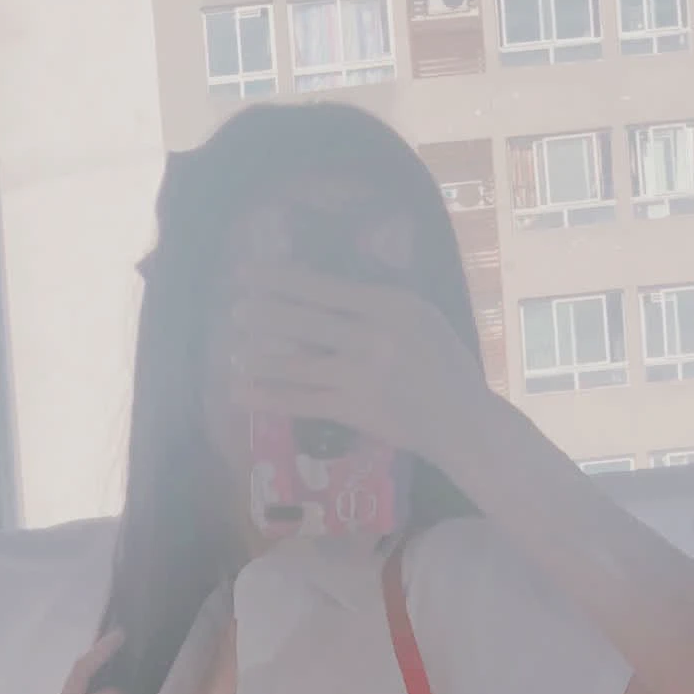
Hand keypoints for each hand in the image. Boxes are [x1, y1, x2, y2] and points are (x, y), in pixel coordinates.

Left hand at [227, 262, 493, 477]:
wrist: (463, 421)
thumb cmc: (444, 364)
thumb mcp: (421, 316)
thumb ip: (379, 303)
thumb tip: (327, 290)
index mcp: (391, 305)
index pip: (325, 288)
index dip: (282, 279)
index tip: (250, 272)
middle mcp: (373, 336)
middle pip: (305, 321)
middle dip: (263, 313)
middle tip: (233, 309)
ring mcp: (361, 375)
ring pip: (298, 361)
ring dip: (259, 355)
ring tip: (230, 349)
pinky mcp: (353, 409)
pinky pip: (300, 401)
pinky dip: (267, 396)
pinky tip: (240, 391)